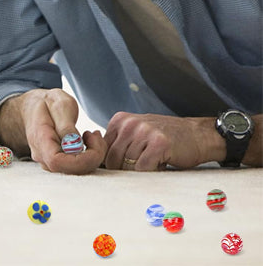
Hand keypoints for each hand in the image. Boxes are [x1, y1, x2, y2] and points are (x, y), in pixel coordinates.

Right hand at [0, 88, 106, 174]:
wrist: (34, 105)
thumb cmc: (47, 102)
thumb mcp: (59, 106)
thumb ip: (66, 127)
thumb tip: (76, 147)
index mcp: (40, 139)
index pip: (57, 162)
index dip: (80, 159)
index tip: (93, 140)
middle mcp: (42, 155)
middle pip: (69, 169)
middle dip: (91, 155)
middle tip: (96, 134)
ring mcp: (48, 160)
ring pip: (74, 170)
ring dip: (91, 155)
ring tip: (93, 134)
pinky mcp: (57, 161)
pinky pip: (74, 165)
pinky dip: (88, 155)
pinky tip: (89, 140)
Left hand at [104, 112, 224, 170]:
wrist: (197, 134)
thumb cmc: (164, 139)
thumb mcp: (136, 132)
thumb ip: (117, 143)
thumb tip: (96, 163)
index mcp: (120, 119)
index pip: (103, 150)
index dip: (112, 164)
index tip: (124, 167)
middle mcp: (129, 123)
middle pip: (113, 159)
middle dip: (124, 171)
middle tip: (141, 168)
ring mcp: (144, 131)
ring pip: (128, 166)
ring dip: (140, 172)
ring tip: (153, 162)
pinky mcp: (159, 143)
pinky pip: (143, 169)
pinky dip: (151, 173)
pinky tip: (161, 164)